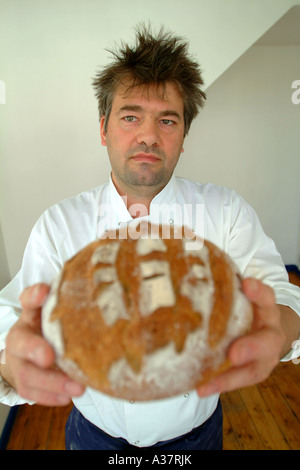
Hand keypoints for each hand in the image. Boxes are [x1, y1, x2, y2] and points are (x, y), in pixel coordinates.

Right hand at [2, 283, 84, 405]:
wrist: (39, 350)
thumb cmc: (55, 328)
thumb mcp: (60, 312)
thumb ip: (67, 300)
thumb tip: (77, 288)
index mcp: (30, 314)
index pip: (29, 300)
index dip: (34, 296)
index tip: (43, 293)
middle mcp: (20, 338)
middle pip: (21, 343)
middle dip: (34, 350)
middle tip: (50, 356)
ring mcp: (20, 362)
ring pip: (27, 374)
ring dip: (50, 383)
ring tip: (76, 388)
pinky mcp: (26, 383)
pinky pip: (33, 393)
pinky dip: (50, 397)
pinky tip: (67, 397)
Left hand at [197, 278, 285, 396]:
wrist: (267, 330)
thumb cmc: (246, 307)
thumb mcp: (241, 294)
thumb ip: (223, 285)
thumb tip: (184, 260)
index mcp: (266, 307)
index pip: (266, 296)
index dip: (258, 291)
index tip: (246, 284)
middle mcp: (268, 331)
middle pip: (266, 340)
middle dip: (250, 347)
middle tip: (234, 354)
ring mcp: (263, 355)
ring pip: (255, 369)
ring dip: (232, 376)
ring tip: (209, 382)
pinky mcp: (254, 371)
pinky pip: (239, 381)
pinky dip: (220, 384)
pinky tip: (201, 388)